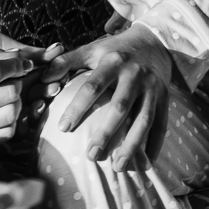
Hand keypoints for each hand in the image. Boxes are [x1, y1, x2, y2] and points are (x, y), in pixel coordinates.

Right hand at [0, 46, 46, 150]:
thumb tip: (18, 55)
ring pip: (12, 113)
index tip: (23, 63)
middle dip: (16, 82)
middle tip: (11, 80)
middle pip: (9, 92)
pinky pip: (7, 133)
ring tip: (5, 98)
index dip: (14, 64)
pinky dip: (10, 122)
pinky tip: (0, 114)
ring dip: (15, 102)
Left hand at [44, 24, 172, 170]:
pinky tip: (145, 164)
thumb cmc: (116, 50)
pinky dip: (154, 145)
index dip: (78, 107)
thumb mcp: (93, 49)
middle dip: (106, 133)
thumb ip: (67, 61)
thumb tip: (43, 78)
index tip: (63, 128)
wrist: (155, 41)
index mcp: (113, 62)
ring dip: (132, 145)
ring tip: (117, 167)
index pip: (93, 86)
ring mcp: (152, 88)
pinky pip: (161, 125)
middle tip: (91, 155)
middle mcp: (135, 75)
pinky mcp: (165, 98)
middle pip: (120, 107)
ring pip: (143, 120)